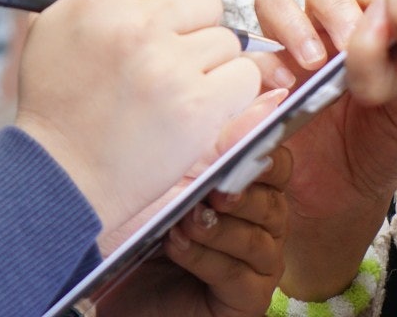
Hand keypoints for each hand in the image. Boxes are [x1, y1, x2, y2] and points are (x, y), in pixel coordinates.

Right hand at [14, 0, 261, 227]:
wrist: (58, 178)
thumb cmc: (58, 100)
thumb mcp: (57, 24)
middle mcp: (135, 25)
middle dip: (193, 28)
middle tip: (161, 62)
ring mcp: (168, 67)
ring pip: (229, 40)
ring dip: (209, 65)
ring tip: (168, 92)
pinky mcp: (197, 107)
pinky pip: (245, 77)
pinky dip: (229, 95)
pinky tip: (193, 110)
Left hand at [101, 98, 294, 316]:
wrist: (119, 290)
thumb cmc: (143, 231)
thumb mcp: (173, 182)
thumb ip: (215, 148)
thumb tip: (267, 99)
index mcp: (253, 190)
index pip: (278, 163)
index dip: (264, 154)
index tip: (240, 150)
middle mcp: (264, 226)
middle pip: (272, 201)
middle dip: (241, 192)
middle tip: (212, 189)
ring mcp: (260, 264)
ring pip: (257, 238)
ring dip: (219, 227)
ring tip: (186, 220)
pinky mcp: (249, 299)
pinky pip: (237, 274)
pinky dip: (206, 258)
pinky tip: (177, 246)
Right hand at [254, 0, 396, 299]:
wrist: (342, 204)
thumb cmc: (376, 153)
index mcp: (366, 34)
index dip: (371, 4)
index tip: (375, 34)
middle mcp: (325, 35)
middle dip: (331, 7)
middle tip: (344, 44)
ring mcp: (288, 54)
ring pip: (274, 2)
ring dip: (290, 20)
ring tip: (310, 60)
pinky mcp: (257, 81)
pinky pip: (249, 55)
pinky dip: (263, 62)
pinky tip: (283, 89)